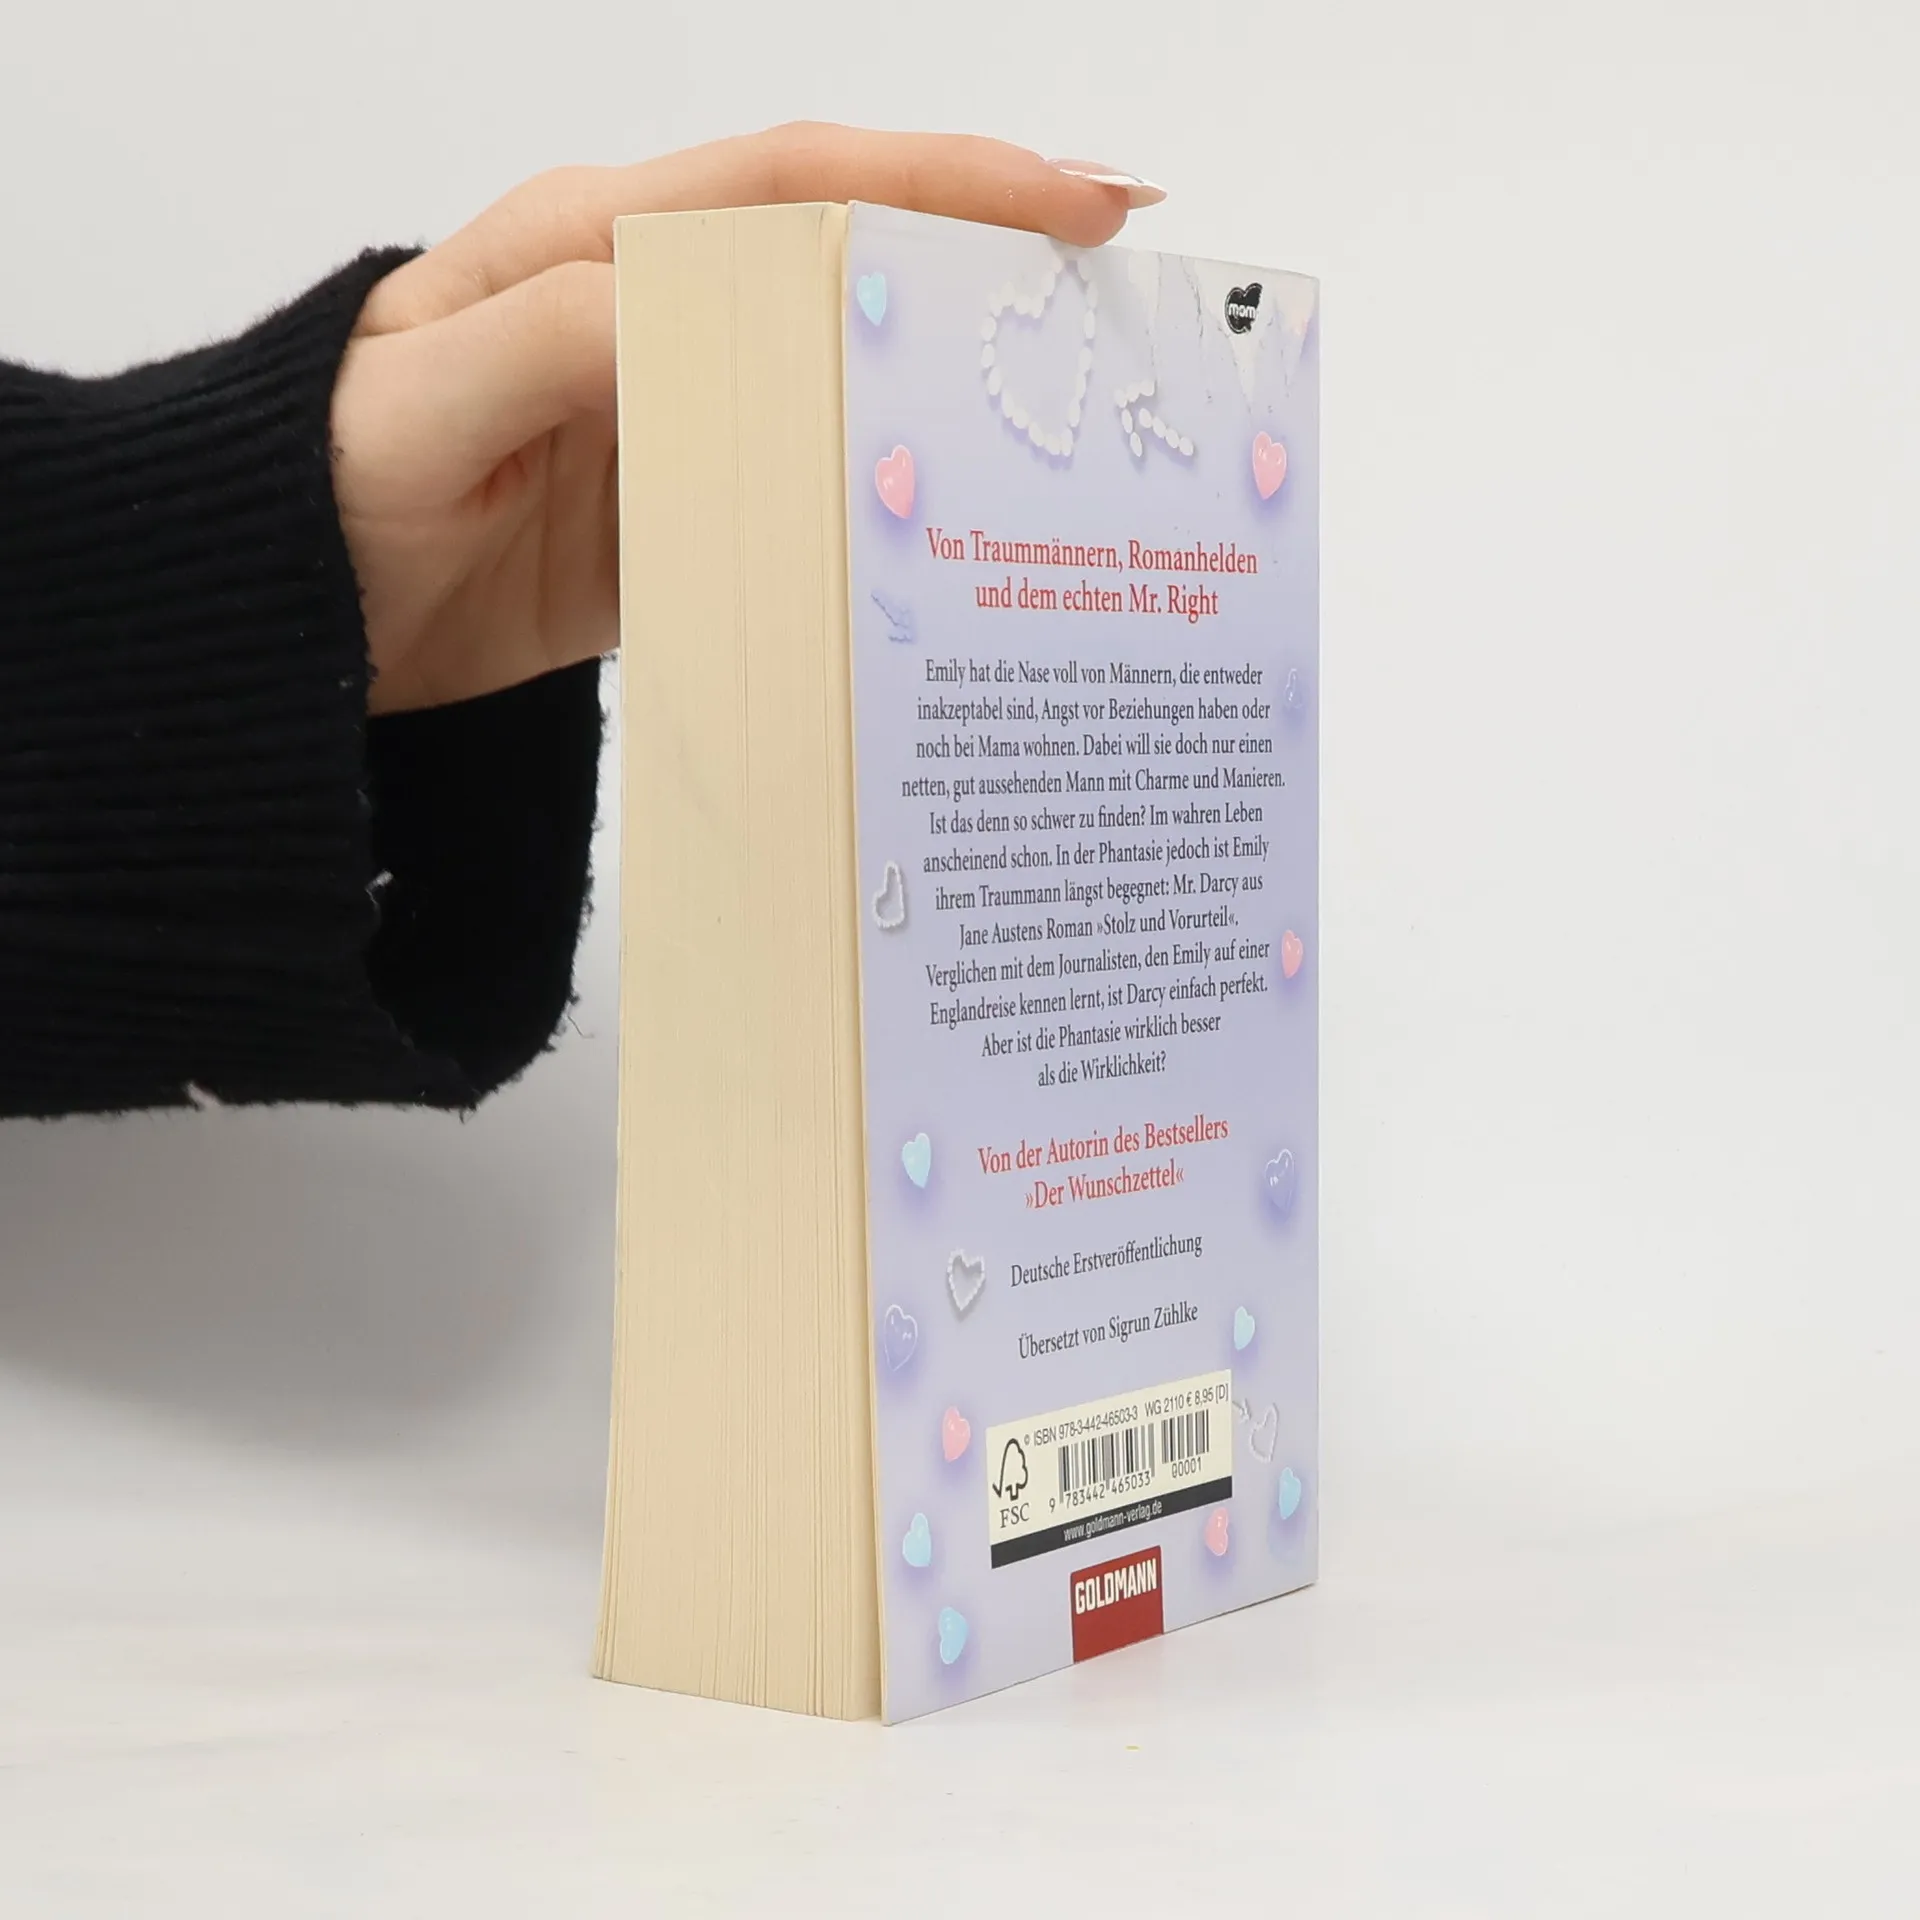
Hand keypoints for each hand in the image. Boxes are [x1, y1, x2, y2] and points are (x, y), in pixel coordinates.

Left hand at [331, 125, 1161, 714]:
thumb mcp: (437, 394)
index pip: (801, 183)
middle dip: (983, 273)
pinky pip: (792, 501)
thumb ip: (572, 337)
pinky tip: (942, 539)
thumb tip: (718, 320)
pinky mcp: (671, 518)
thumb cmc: (326, 477)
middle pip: (848, 270)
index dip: (944, 181)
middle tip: (1112, 306)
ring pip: (837, 388)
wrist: (280, 609)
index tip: (1074, 202)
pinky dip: (869, 514)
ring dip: (942, 402)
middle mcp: (653, 318)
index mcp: (599, 247)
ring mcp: (671, 422)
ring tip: (1063, 427)